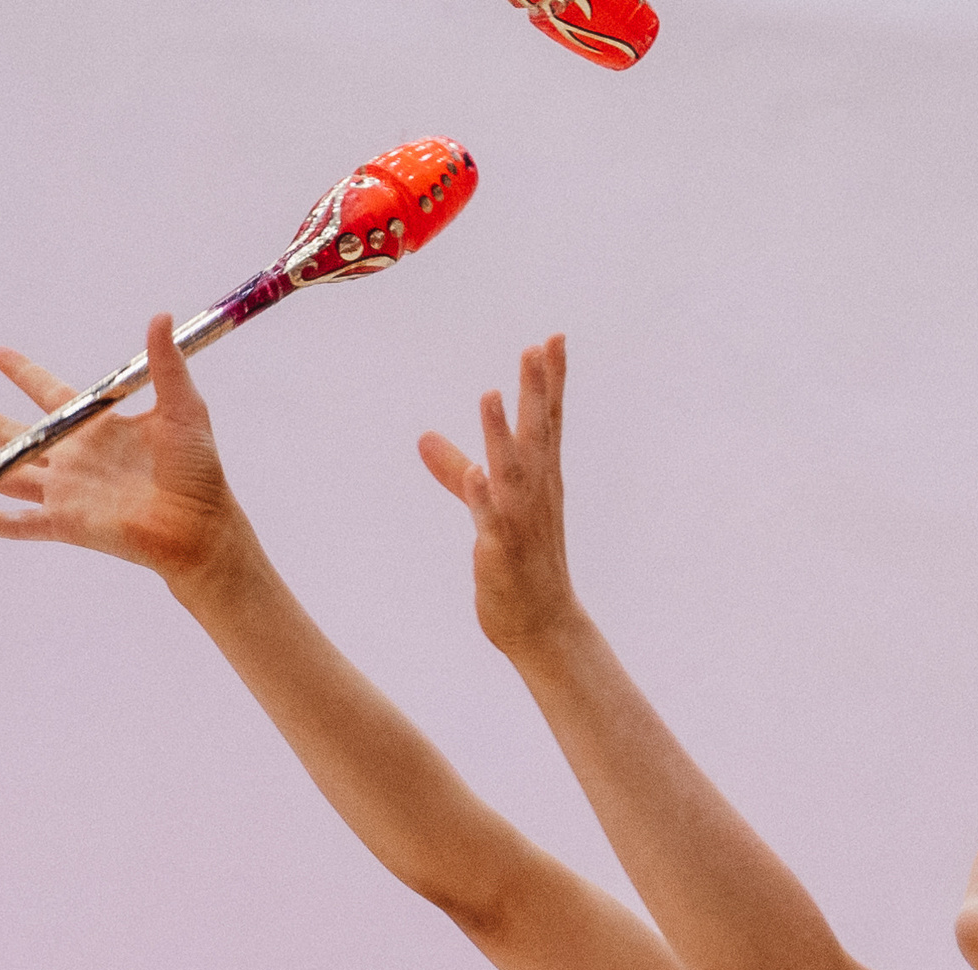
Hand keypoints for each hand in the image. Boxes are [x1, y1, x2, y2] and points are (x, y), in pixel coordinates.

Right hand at [0, 313, 257, 587]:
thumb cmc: (198, 471)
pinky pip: (15, 522)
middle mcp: (74, 459)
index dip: (22, 373)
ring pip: (1, 472)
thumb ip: (165, 365)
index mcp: (97, 429)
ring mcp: (66, 492)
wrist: (200, 526)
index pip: (50, 394)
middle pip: (12, 432)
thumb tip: (160, 317)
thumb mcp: (182, 409)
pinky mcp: (64, 522)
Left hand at [418, 335, 579, 653]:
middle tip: (538, 347)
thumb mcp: (487, 506)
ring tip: (491, 395)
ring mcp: (520, 521)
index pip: (548, 421)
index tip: (553, 339)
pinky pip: (491, 520)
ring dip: (500, 434)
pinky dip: (483, 497)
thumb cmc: (521, 562)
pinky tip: (477, 474)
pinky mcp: (501, 550)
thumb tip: (424, 438)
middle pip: (537, 435)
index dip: (550, 381)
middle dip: (536, 391)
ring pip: (510, 470)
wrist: (542, 623)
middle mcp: (536, 493)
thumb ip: (456, 469)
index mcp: (540, 479)